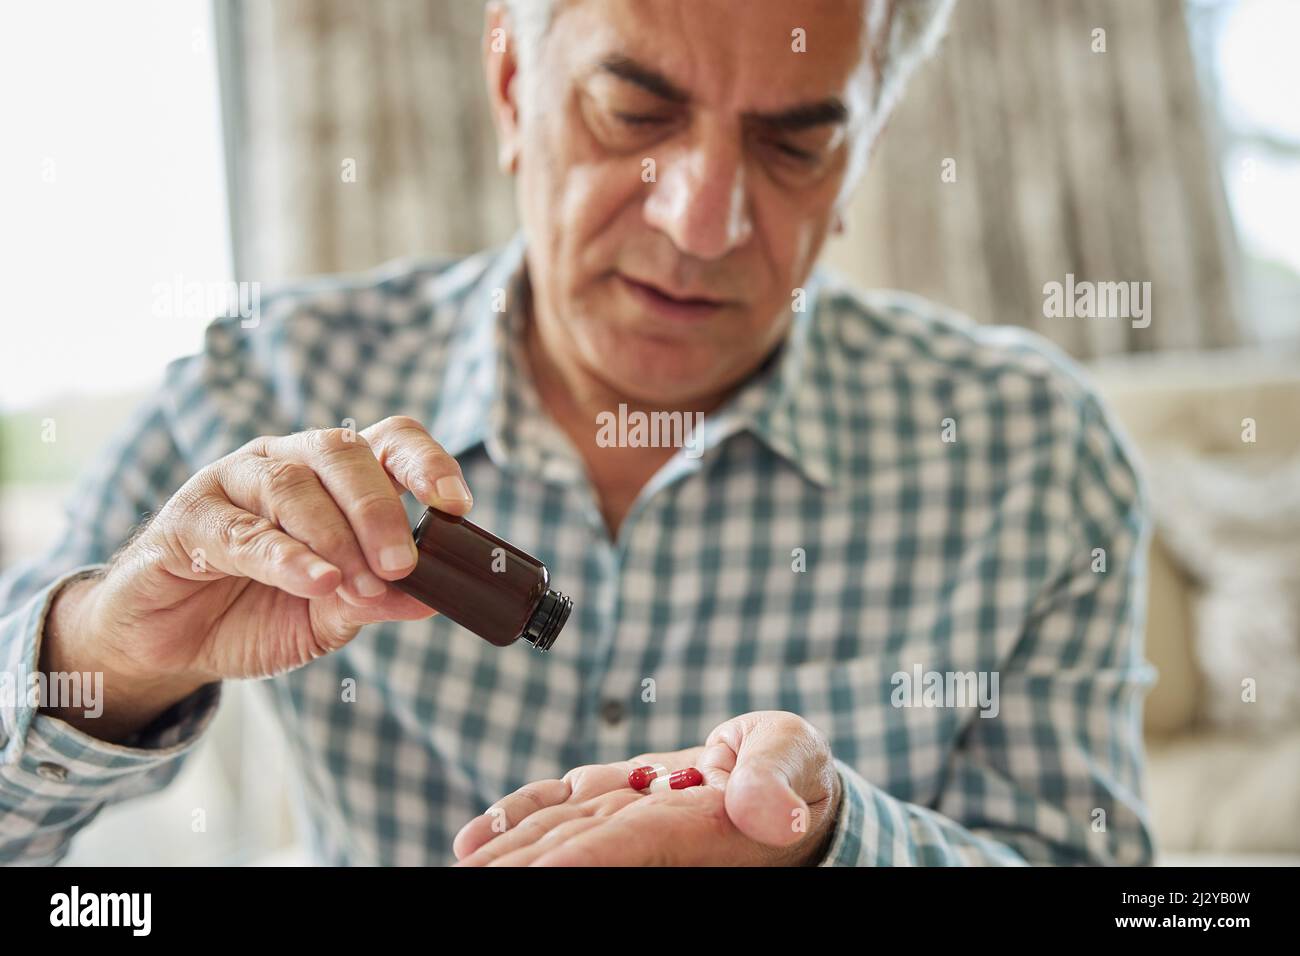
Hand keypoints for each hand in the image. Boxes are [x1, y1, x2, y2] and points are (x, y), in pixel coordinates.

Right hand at [41, 416, 472, 738]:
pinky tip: (315, 580)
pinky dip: (285, 557)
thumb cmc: (260, 611)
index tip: (455, 505)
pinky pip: (241, 529)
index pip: (389, 441)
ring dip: (335, 538)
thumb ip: (378, 601)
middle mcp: (287, 462)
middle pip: (342, 454)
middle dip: (380, 510)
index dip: (426, 463)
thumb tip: (434, 599)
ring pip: (293, 486)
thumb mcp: (332, 615)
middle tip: (403, 565)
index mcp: (334, 476)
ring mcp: (234, 482)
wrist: (174, 643)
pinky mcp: (189, 518)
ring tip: (359, 585)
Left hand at [453, 711, 842, 865]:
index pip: (628, 842)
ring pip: (560, 832)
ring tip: (465, 865)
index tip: (533, 875)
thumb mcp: (796, 761)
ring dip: (511, 850)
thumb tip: (768, 813)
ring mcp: (630, 820)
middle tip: (473, 877)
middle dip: (528, 865)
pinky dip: (518, 817)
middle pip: (579, 848)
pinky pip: (561, 811)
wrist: (788, 782)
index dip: (580, 859)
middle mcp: (655, 832)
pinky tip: (475, 837)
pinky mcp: (615, 802)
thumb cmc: (797, 772)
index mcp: (698, 826)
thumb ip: (775, 779)